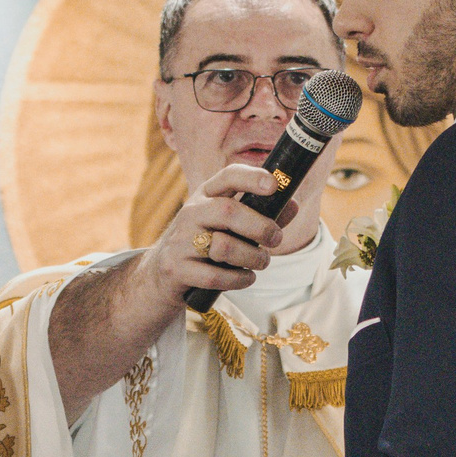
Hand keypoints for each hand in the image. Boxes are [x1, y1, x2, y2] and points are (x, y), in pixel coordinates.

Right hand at [138, 165, 299, 302]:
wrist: (163, 273)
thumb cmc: (207, 243)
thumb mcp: (229, 225)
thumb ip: (261, 215)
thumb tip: (292, 204)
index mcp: (206, 195)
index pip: (227, 176)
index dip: (252, 178)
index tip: (274, 185)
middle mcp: (190, 213)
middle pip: (228, 211)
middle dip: (260, 227)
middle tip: (276, 239)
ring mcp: (180, 241)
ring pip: (223, 246)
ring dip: (253, 258)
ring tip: (262, 262)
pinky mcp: (176, 269)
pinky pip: (215, 276)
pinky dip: (239, 279)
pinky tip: (246, 278)